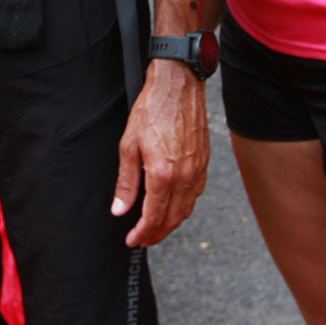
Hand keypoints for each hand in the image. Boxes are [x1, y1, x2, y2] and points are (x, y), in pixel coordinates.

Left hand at [111, 60, 209, 246]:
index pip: (153, 217)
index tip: (132, 239)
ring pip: (187, 209)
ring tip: (157, 225)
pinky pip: (196, 193)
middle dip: (157, 234)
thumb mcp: (129, 144)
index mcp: (163, 174)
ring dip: (172, 222)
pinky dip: (184, 206)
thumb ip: (126, 181)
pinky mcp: (205, 161)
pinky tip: (174, 203)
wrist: (178, 84)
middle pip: (172, 219)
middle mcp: (184, 176)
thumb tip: (120, 209)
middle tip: (143, 239)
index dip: (142, 234)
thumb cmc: (152, 109)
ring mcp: (198, 170)